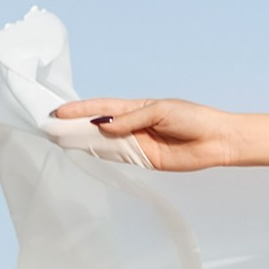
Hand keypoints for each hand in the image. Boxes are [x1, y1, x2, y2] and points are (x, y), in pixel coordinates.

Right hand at [50, 98, 243, 170]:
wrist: (217, 141)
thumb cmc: (193, 119)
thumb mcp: (160, 111)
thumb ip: (131, 120)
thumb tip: (104, 127)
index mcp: (137, 107)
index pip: (102, 107)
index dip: (80, 109)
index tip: (58, 111)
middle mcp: (133, 125)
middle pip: (98, 126)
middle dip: (75, 126)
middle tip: (51, 127)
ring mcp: (137, 143)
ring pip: (105, 143)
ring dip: (84, 142)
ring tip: (60, 140)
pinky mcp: (144, 160)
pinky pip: (118, 157)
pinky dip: (101, 155)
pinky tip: (84, 152)